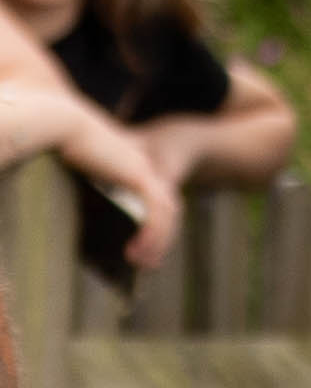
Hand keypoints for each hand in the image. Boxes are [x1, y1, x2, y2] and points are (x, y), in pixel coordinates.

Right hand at [59, 107, 176, 272]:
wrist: (65, 123)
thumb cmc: (65, 144)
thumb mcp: (85, 171)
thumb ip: (96, 189)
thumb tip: (90, 215)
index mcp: (133, 163)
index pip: (156, 197)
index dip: (156, 222)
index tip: (146, 245)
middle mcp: (144, 166)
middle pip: (168, 208)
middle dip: (162, 237)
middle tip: (150, 263)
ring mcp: (145, 170)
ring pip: (165, 214)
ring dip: (157, 242)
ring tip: (140, 264)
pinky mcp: (139, 176)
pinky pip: (155, 214)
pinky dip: (150, 235)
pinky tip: (135, 253)